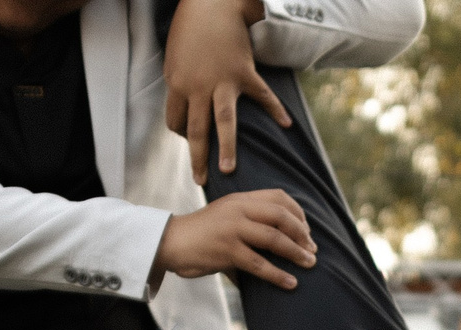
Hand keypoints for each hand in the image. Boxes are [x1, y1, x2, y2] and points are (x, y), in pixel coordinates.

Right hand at [154, 190, 315, 290]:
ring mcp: (233, 229)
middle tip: (313, 249)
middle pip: (281, 216)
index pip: (278, 197)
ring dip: (296, 253)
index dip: (298, 213)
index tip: (308, 230)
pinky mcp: (227, 250)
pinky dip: (278, 275)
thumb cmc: (201, 233)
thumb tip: (279, 238)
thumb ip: (249, 219)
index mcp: (240, 198)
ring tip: (310, 264)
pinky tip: (291, 283)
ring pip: (274, 239)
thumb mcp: (225, 215)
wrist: (170, 241)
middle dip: (302, 234)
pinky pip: (260, 264)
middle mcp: (238, 209)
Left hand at [165, 0, 284, 183]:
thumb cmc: (189, 30)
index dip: (181, 133)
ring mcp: (223, 82)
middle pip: (196, 131)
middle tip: (201, 180)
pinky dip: (275, 110)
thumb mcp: (174, 58)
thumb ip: (179, 84)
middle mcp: (199, 88)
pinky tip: (286, 125)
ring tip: (228, 169)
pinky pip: (262, 96)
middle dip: (198, 158)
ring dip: (227, 147)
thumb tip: (184, 105)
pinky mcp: (245, 74)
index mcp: (178, 85)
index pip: (176, 121)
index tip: (188, 140)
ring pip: (224, 122)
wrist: (211, 5)